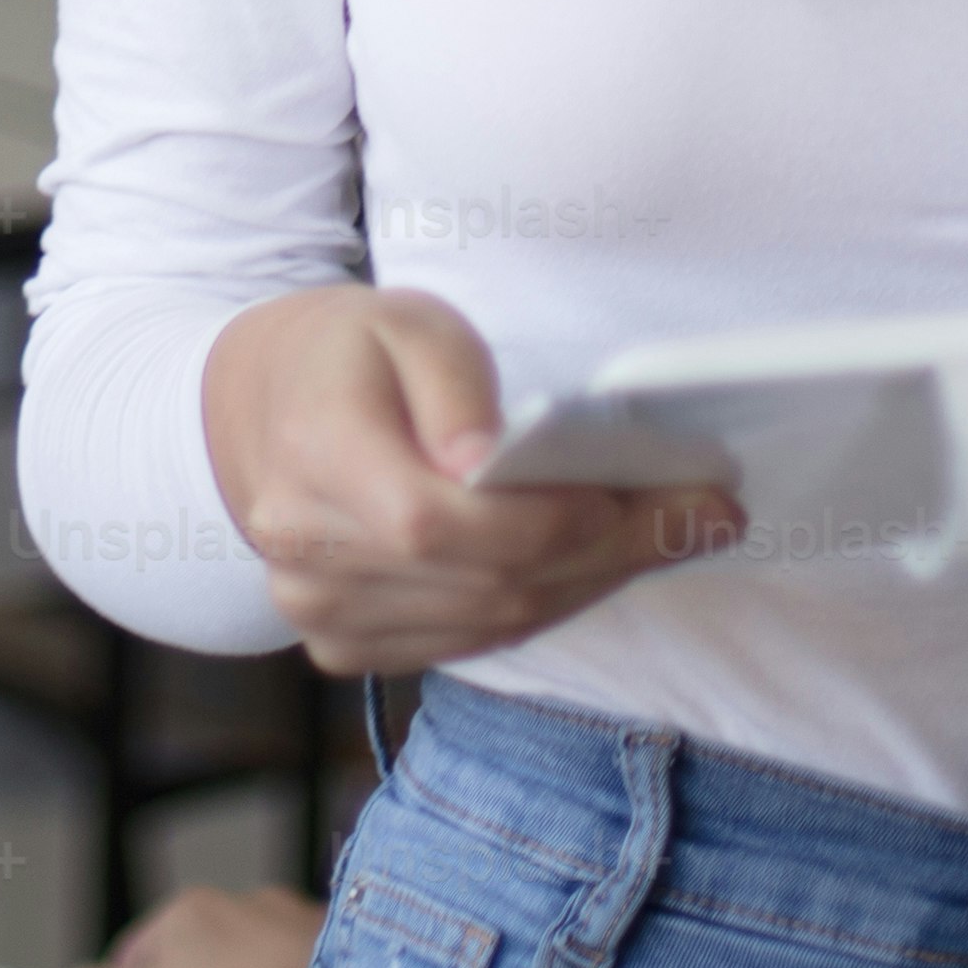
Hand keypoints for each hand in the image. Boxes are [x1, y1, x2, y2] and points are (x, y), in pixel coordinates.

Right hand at [196, 281, 741, 675]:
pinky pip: (471, 643)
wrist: (261, 414)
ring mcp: (319, 612)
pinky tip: (597, 563)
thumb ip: (451, 381)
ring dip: (593, 583)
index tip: (643, 496)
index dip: (548, 522)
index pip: (440, 523)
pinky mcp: (344, 646)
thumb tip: (488, 458)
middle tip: (707, 513)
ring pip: (490, 624)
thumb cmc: (349, 356)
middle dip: (611, 551)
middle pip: (485, 581)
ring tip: (670, 533)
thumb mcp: (405, 321)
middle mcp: (306, 551)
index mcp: (314, 454)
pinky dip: (545, 607)